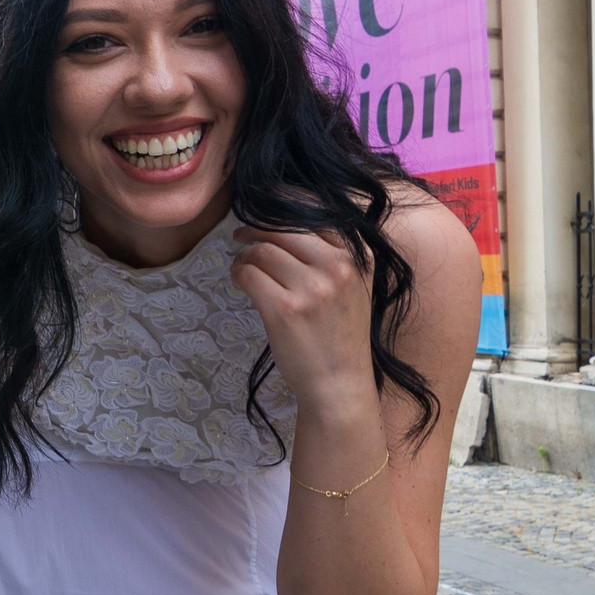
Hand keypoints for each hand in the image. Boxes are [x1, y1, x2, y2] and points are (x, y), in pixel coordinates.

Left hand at [230, 228, 377, 416]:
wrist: (339, 385)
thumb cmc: (341, 336)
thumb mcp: (353, 287)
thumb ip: (333, 254)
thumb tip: (286, 220)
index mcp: (357, 257)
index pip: (314, 212)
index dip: (281, 209)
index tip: (264, 214)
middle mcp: (338, 267)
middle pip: (282, 228)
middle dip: (256, 229)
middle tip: (242, 237)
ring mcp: (311, 289)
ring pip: (261, 250)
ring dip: (245, 255)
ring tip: (243, 265)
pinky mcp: (283, 309)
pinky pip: (248, 273)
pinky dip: (237, 273)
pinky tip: (240, 280)